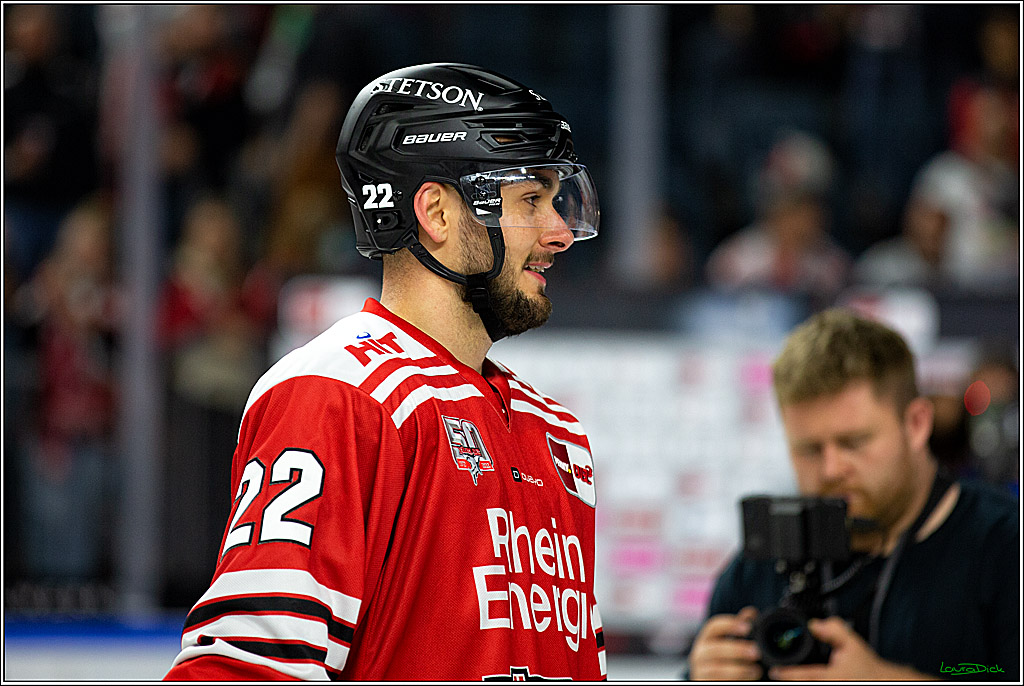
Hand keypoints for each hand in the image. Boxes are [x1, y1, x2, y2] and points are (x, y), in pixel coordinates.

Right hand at [688, 606, 762, 680]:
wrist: (710, 681)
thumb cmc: (722, 660)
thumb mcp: (728, 643)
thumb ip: (738, 628)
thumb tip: (751, 612)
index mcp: (706, 639)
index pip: (714, 626)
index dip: (730, 625)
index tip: (747, 627)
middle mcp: (699, 653)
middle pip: (716, 648)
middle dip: (737, 650)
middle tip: (756, 652)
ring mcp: (700, 670)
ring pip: (717, 669)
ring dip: (739, 669)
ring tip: (756, 670)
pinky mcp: (704, 683)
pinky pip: (718, 681)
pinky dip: (734, 680)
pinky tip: (748, 679)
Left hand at [769, 617, 935, 680]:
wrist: (885, 682)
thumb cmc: (869, 667)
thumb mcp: (853, 643)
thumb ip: (834, 630)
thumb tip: (815, 624)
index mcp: (830, 677)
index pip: (804, 675)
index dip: (786, 673)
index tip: (774, 671)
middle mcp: (829, 685)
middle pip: (803, 683)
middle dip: (789, 679)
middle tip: (777, 675)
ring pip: (809, 685)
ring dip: (799, 681)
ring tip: (786, 677)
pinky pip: (813, 685)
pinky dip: (807, 681)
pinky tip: (800, 678)